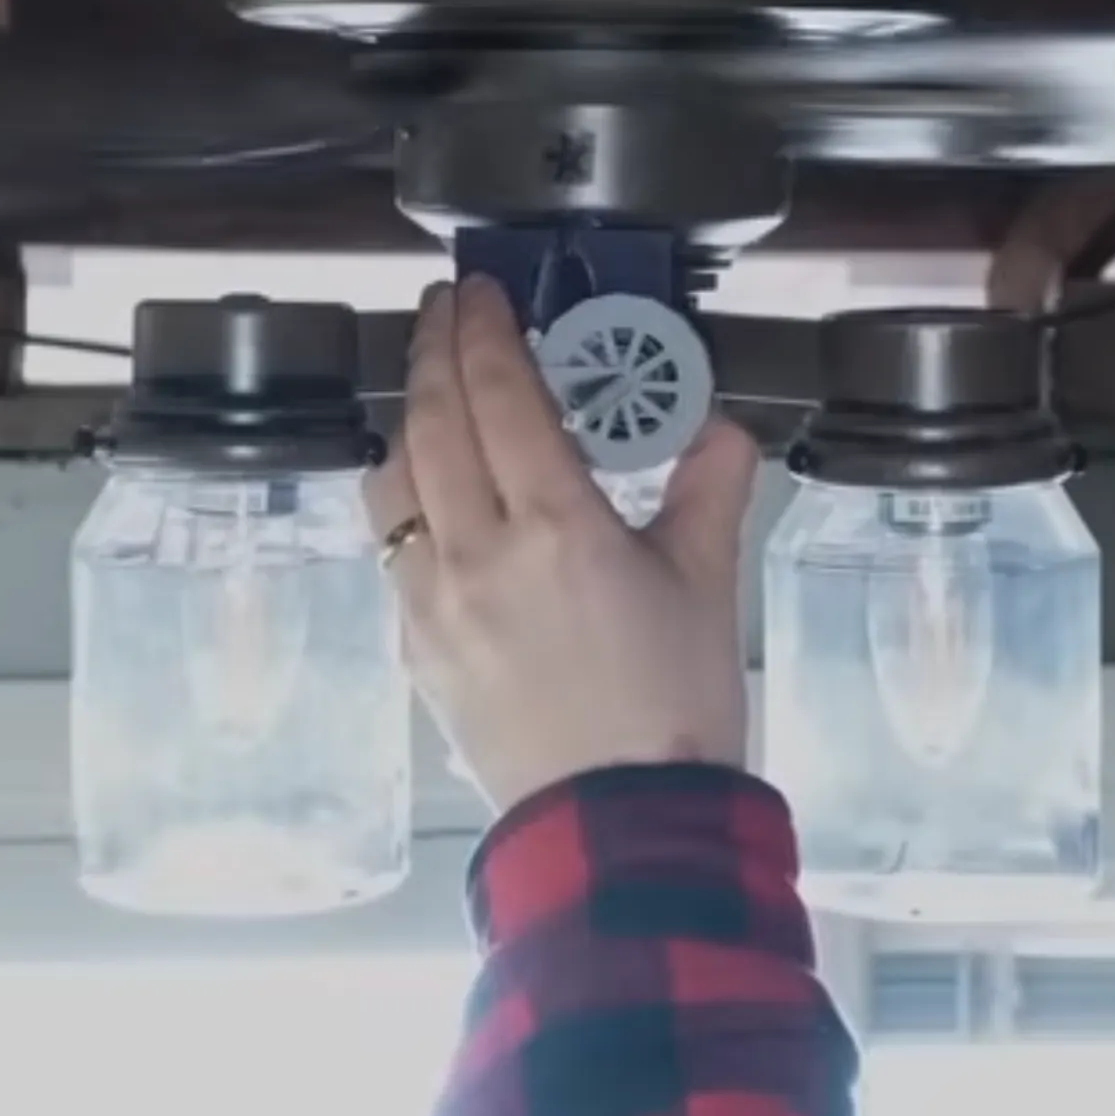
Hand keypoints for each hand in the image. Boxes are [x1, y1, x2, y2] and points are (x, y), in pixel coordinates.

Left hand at [368, 279, 765, 815]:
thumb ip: (709, 488)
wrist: (621, 823)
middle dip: (435, 350)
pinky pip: (395, 546)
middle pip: (433, 422)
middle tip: (446, 307)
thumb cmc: (670, 711)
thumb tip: (720, 429)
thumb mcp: (706, 584)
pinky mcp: (417, 645)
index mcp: (557, 528)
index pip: (500, 397)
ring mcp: (435, 603)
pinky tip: (429, 486)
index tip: (481, 292)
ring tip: (430, 386)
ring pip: (394, 480)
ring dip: (408, 419)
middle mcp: (480, 556)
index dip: (485, 331)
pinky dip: (405, 495)